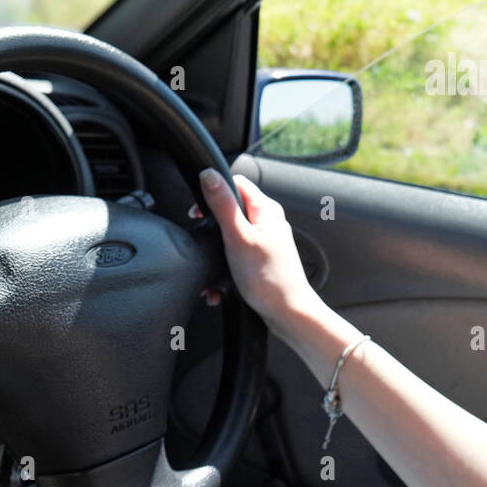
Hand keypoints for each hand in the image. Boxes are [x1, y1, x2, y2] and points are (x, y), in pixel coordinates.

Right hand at [198, 169, 326, 340]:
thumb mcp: (237, 237)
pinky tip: (219, 286)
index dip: (213, 191)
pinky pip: (236, 256)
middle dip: (212, 227)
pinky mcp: (262, 260)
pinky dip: (224, 269)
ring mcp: (266, 241)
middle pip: (231, 210)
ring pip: (231, 236)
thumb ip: (222, 204)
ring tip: (212, 270)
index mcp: (266, 209)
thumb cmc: (268, 278)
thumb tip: (209, 174)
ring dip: (216, 252)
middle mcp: (269, 222)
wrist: (288, 313)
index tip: (199, 211)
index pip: (235, 182)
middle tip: (204, 240)